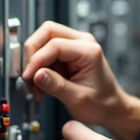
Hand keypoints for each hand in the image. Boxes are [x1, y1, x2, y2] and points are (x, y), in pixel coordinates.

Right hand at [22, 21, 139, 139]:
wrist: (111, 108)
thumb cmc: (102, 103)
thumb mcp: (78, 98)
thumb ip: (56, 86)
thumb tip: (36, 74)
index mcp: (89, 51)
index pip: (54, 44)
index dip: (37, 60)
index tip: (28, 76)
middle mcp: (82, 42)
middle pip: (47, 32)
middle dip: (33, 54)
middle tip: (29, 76)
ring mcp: (75, 46)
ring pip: (43, 41)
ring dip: (35, 63)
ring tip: (36, 86)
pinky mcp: (68, 53)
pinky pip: (46, 52)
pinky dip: (39, 68)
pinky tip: (41, 85)